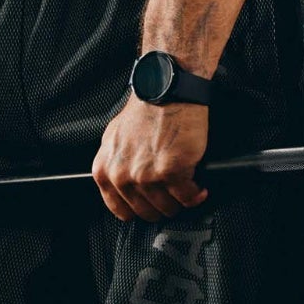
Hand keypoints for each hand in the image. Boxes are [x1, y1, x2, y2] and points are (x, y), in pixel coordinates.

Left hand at [91, 98, 209, 222]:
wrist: (167, 90)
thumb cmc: (146, 108)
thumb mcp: (115, 138)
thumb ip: (117, 165)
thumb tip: (126, 186)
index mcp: (105, 170)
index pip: (121, 211)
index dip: (141, 209)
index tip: (153, 204)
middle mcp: (122, 176)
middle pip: (146, 213)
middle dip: (163, 206)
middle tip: (174, 195)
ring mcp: (146, 175)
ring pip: (168, 208)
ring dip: (181, 202)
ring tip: (187, 188)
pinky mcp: (172, 171)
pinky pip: (187, 197)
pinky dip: (196, 194)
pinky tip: (199, 187)